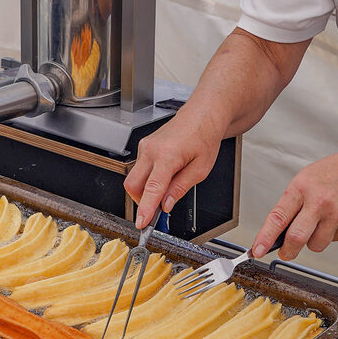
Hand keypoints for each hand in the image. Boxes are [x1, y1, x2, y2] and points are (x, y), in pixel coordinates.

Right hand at [124, 110, 224, 228]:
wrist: (202, 115)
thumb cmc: (204, 136)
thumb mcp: (201, 169)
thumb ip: (180, 188)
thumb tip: (166, 205)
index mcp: (168, 155)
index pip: (152, 188)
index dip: (145, 209)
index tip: (141, 223)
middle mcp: (152, 150)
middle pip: (132, 185)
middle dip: (141, 201)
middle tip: (158, 207)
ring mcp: (145, 146)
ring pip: (135, 178)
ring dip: (146, 190)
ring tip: (167, 187)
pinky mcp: (144, 146)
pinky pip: (139, 169)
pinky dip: (148, 179)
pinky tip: (164, 175)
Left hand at [252, 149, 337, 260]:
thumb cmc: (332, 174)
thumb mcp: (304, 179)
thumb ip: (291, 205)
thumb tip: (277, 234)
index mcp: (302, 187)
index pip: (278, 217)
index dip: (265, 237)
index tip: (257, 250)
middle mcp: (320, 201)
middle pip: (297, 238)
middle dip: (288, 250)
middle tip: (286, 252)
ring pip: (316, 245)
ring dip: (313, 241)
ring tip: (320, 222)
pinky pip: (334, 240)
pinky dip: (331, 234)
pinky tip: (336, 218)